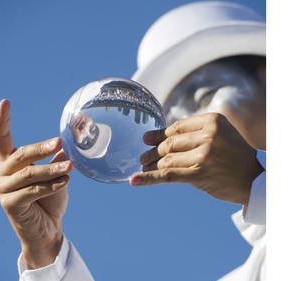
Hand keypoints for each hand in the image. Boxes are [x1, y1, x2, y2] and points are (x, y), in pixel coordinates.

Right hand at [0, 99, 72, 268]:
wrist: (48, 230)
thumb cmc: (50, 199)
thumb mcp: (53, 174)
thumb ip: (55, 157)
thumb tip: (68, 138)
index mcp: (8, 163)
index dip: (0, 119)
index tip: (5, 102)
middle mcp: (0, 174)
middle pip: (20, 154)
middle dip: (41, 148)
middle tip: (60, 142)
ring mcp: (2, 190)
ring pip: (29, 173)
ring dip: (52, 170)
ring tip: (71, 167)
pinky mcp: (9, 204)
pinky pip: (33, 191)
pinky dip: (51, 185)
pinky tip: (66, 182)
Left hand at [129, 113, 263, 204]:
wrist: (255, 179)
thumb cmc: (234, 157)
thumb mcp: (220, 135)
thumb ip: (195, 132)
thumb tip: (160, 136)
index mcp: (212, 121)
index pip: (176, 127)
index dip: (159, 134)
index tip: (146, 139)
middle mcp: (208, 135)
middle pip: (169, 143)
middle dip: (153, 151)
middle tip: (142, 158)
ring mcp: (204, 154)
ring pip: (167, 159)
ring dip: (151, 164)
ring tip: (142, 167)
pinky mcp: (199, 173)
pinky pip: (168, 174)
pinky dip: (149, 178)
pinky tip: (134, 181)